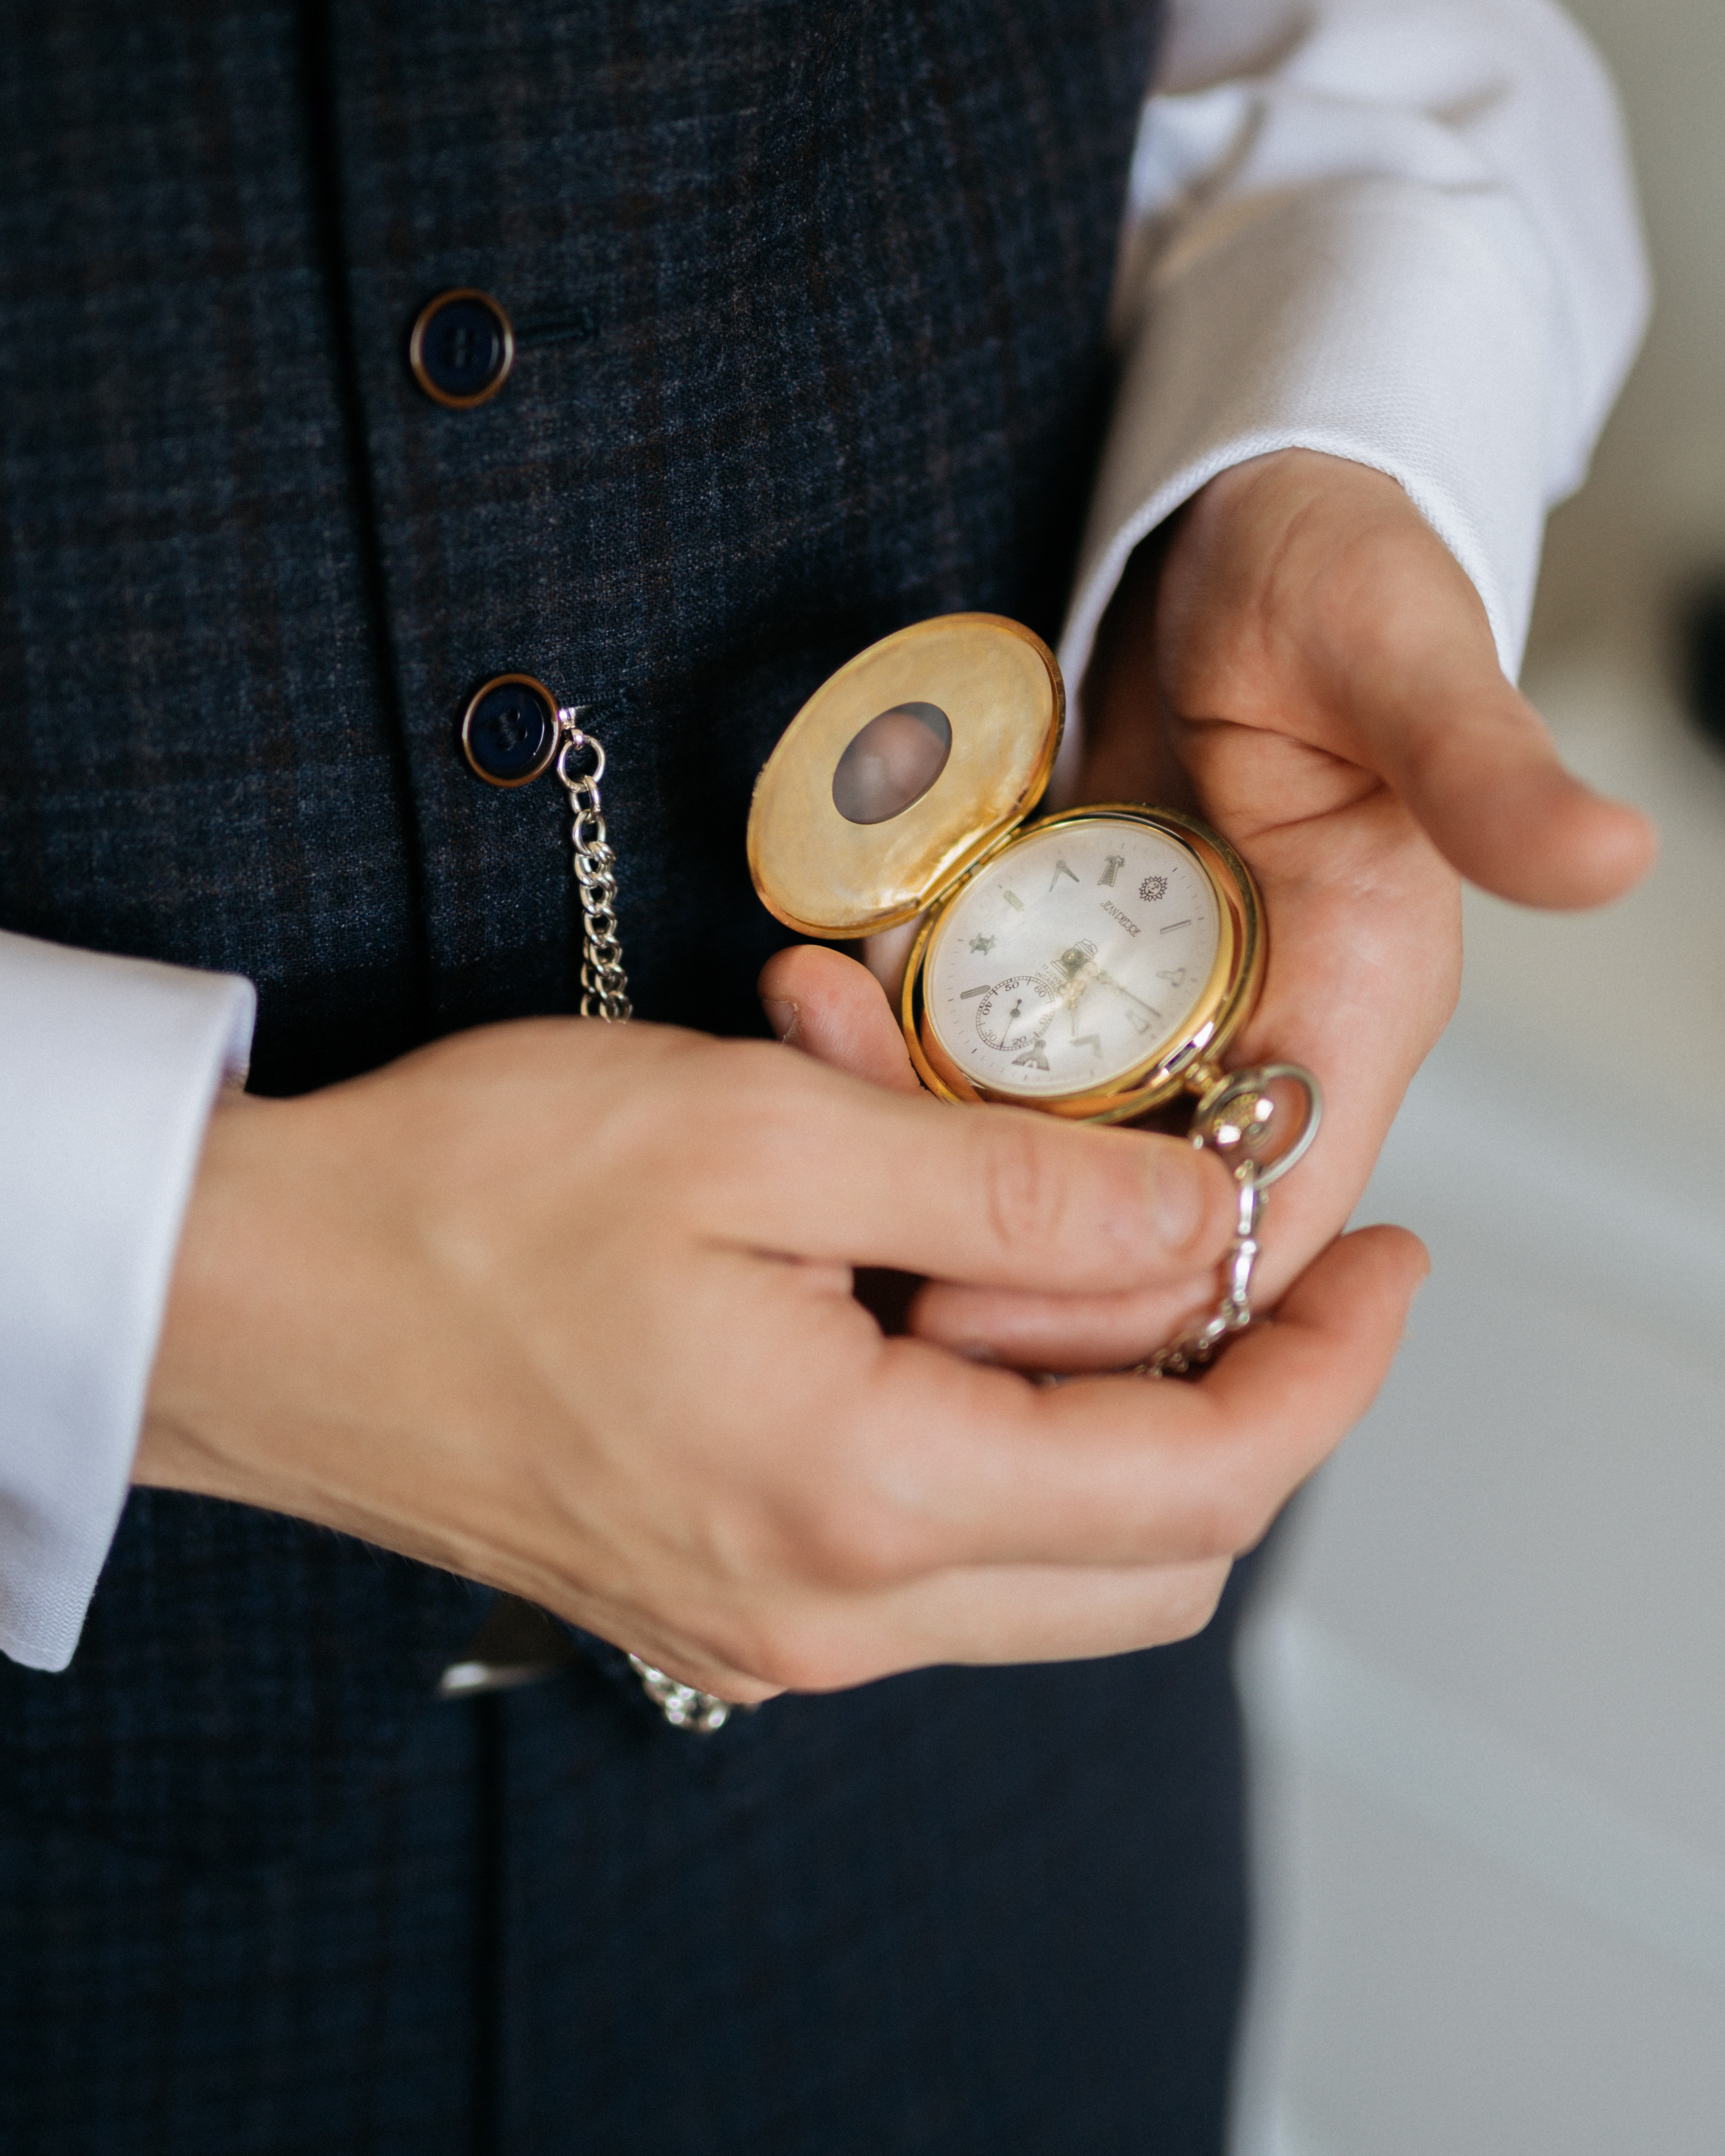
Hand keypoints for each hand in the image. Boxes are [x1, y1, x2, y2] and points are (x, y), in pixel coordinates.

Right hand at [137, 1015, 1423, 1697]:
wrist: (255, 1304)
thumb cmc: (462, 1199)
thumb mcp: (757, 1130)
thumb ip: (1004, 1184)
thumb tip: (1199, 1217)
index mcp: (857, 1495)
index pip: (1197, 1484)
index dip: (1327, 1369)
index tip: (1383, 1257)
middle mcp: (833, 1608)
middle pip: (1155, 1560)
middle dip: (1252, 1406)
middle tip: (1268, 1253)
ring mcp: (777, 1625)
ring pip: (1057, 1568)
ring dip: (1117, 1415)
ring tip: (1084, 1243)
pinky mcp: (730, 1597)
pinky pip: (943, 1547)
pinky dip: (1001, 1433)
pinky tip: (941, 1291)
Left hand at [885, 448, 1654, 1369]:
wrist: (1233, 530)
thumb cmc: (1336, 572)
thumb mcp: (1401, 654)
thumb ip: (1483, 769)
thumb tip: (1610, 853)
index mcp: (1356, 1001)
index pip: (1266, 1210)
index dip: (1144, 1287)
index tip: (993, 1297)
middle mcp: (1255, 1032)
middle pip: (1131, 1222)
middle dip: (996, 1244)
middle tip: (853, 1232)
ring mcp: (1152, 1011)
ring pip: (1032, 1150)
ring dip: (914, 1134)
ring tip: (806, 1050)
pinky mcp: (1069, 968)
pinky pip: (970, 1052)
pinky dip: (889, 1042)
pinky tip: (815, 991)